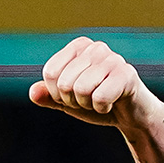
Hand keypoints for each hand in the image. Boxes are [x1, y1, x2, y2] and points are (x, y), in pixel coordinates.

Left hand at [29, 37, 163, 130]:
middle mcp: (96, 48)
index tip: (72, 95)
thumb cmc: (97, 102)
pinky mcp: (127, 74)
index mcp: (79, 47)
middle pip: (64, 82)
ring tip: (100, 100)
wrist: (130, 114)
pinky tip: (112, 103)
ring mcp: (113, 59)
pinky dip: (103, 108)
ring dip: (88, 105)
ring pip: (81, 89)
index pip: (50, 73)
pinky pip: (100, 97)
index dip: (57, 93)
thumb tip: (33, 92)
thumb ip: (48, 97)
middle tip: (89, 100)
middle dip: (73, 101)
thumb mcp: (68, 101)